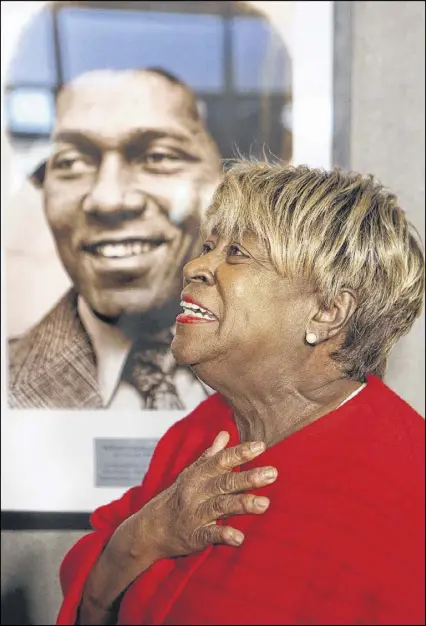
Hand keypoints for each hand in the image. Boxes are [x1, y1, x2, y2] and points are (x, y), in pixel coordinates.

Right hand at [129, 431, 277, 559]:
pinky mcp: (195, 536)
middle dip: (249, 478)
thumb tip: (225, 434)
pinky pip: (210, 535)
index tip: (261, 446)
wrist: (151, 527)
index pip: (221, 460)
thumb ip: (211, 455)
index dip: (241, 452)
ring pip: (221, 506)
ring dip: (242, 504)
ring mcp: (196, 514)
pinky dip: (224, 536)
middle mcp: (197, 492)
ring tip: (264, 504)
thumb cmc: (177, 496)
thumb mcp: (191, 473)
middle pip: (225, 482)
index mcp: (198, 475)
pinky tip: (239, 537)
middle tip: (273, 473)